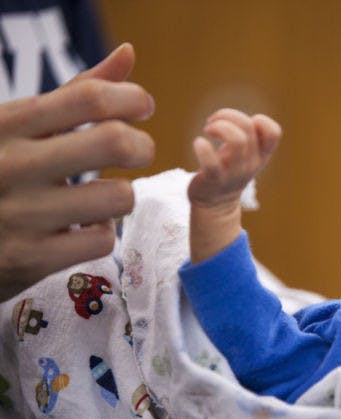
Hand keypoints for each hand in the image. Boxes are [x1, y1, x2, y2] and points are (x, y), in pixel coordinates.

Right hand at [0, 43, 154, 301]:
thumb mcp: (20, 125)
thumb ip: (77, 93)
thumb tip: (129, 54)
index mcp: (9, 123)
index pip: (91, 97)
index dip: (132, 98)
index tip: (142, 107)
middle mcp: (11, 164)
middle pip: (114, 142)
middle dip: (141, 146)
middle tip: (136, 152)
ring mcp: (20, 214)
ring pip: (119, 197)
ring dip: (122, 196)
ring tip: (103, 195)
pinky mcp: (29, 258)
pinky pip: (101, 241)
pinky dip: (101, 233)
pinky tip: (82, 227)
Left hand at [188, 109, 280, 211]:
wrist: (216, 202)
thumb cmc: (230, 168)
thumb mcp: (246, 153)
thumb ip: (248, 135)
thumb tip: (235, 117)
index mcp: (261, 155)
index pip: (274, 132)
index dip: (259, 120)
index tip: (240, 125)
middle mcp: (251, 164)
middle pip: (248, 126)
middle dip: (228, 115)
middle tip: (212, 123)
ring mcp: (234, 173)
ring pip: (237, 140)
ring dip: (219, 125)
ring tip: (208, 130)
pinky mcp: (214, 179)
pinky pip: (212, 163)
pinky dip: (203, 147)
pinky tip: (198, 143)